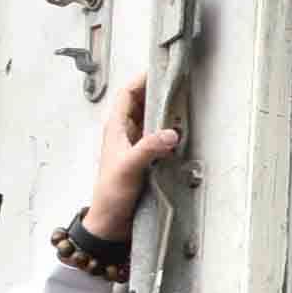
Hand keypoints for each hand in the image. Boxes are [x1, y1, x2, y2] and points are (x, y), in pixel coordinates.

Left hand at [80, 72, 181, 244]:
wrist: (110, 222)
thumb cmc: (111, 194)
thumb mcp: (129, 167)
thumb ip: (149, 148)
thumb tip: (170, 133)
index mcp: (115, 129)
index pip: (127, 95)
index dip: (140, 80)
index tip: (159, 70)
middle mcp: (124, 134)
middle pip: (140, 104)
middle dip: (156, 92)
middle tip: (176, 83)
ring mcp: (134, 147)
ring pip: (149, 121)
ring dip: (163, 113)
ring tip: (181, 104)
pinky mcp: (143, 161)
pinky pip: (156, 138)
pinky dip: (167, 133)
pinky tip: (180, 134)